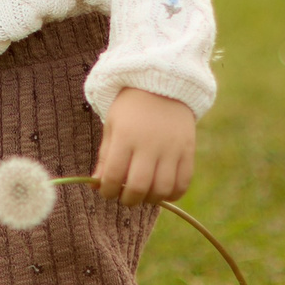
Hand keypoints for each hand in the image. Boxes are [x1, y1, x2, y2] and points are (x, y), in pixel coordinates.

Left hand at [93, 88, 196, 204]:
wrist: (163, 85)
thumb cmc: (131, 107)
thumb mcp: (112, 125)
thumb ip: (105, 156)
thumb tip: (96, 185)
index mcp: (125, 136)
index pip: (113, 175)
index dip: (107, 191)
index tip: (106, 191)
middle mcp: (149, 144)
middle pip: (138, 186)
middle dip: (128, 199)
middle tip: (125, 197)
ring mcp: (171, 148)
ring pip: (162, 188)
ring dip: (150, 199)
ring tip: (144, 195)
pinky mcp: (188, 150)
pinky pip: (183, 182)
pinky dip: (173, 194)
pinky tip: (162, 191)